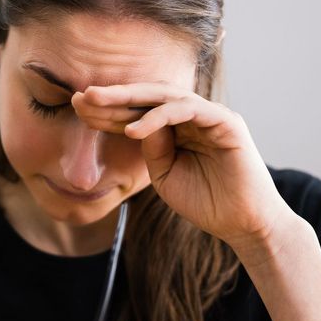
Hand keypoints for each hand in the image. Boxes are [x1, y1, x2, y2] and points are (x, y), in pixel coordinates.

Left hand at [71, 82, 298, 249]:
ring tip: (97, 102)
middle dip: (112, 96)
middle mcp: (193, 116)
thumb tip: (135, 124)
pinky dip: (158, 117)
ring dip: (128, 98)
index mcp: (178, 129)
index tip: (76, 109)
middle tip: (80, 96)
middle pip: (147, 98)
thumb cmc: (207, 203)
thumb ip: (151, 150)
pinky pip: (186, 111)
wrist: (243, 224)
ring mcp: (210, 116)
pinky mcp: (225, 122)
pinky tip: (132, 130)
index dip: (108, 111)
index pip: (138, 113)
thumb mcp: (165, 176)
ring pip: (164, 96)